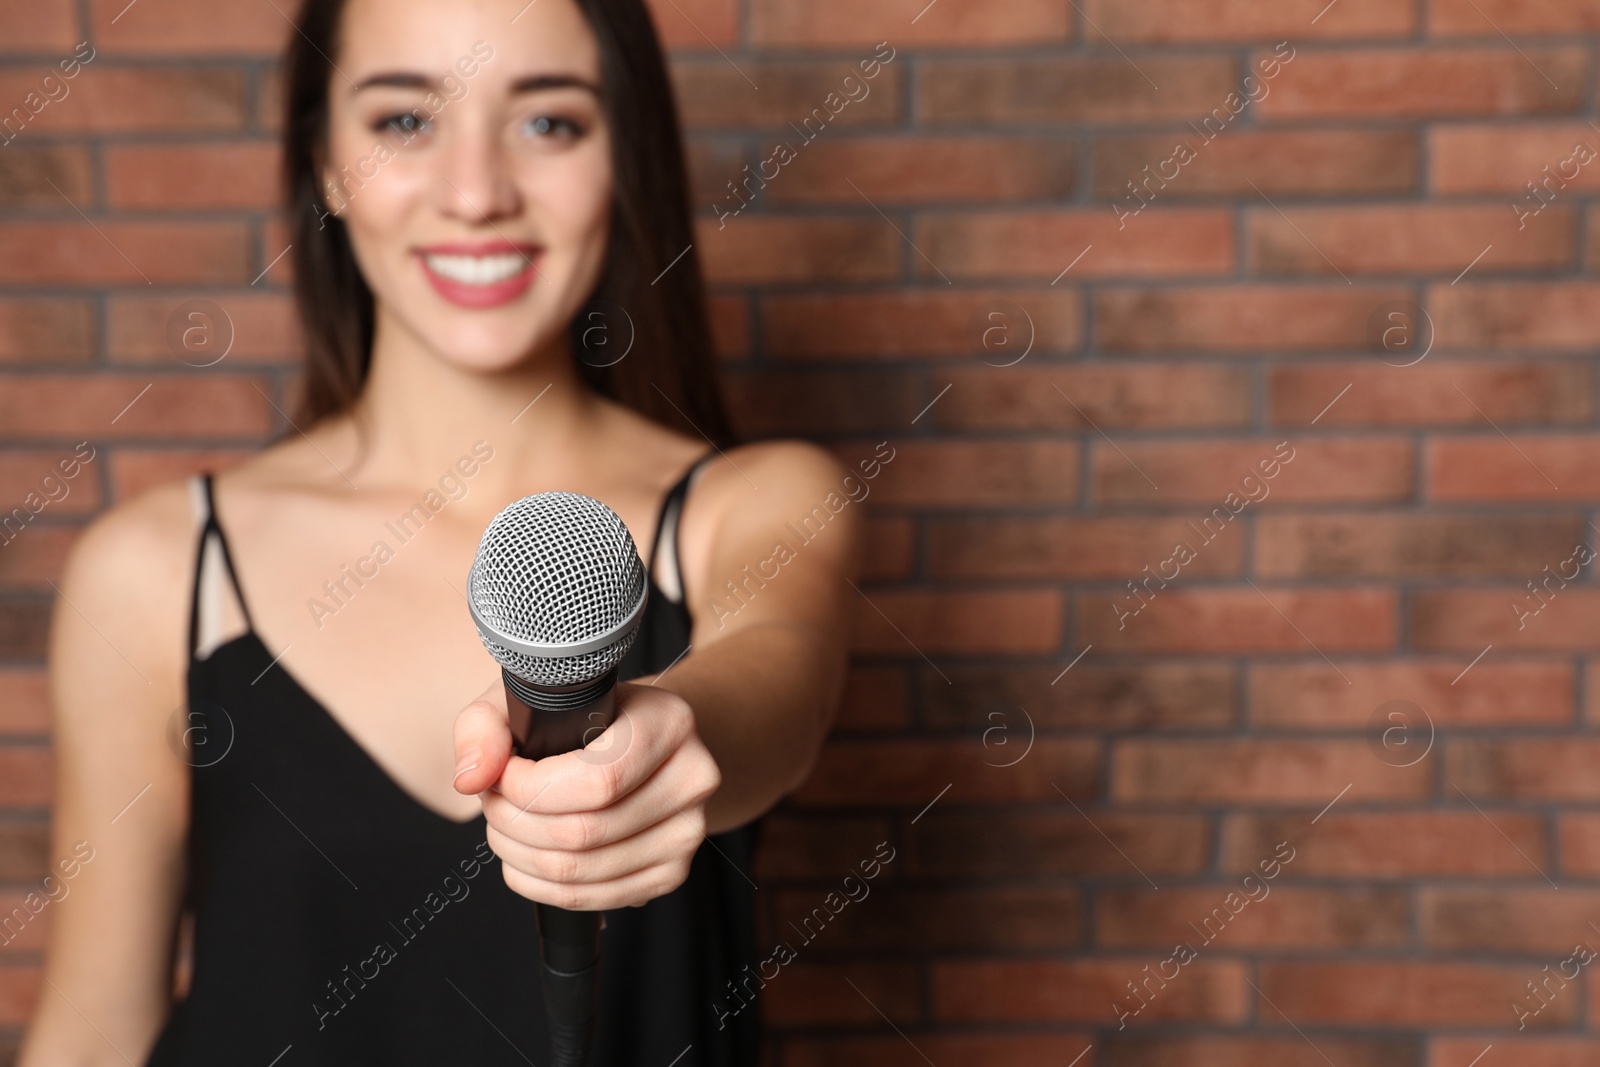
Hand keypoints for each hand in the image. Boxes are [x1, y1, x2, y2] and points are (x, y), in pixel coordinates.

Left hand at [452, 679, 721, 910]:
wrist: (641, 742)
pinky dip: (540, 886)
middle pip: (584, 833)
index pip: (598, 780)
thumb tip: (472, 778)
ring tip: (504, 826)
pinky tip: (525, 857)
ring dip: (519, 856)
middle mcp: (692, 778)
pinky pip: (591, 898)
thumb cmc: (584, 717)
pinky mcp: (671, 872)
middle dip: (514, 823)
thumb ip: (487, 725)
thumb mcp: (533, 697)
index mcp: (669, 723)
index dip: (531, 789)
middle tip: (492, 802)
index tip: (501, 775)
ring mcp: (687, 832)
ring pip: (581, 872)